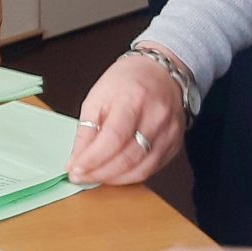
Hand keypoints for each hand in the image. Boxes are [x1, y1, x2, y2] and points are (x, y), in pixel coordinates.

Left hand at [67, 50, 186, 184]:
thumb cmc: (127, 81)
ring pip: (142, 169)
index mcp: (133, 98)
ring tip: (96, 177)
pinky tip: (115, 173)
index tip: (75, 171)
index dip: (93, 160)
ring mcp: (170, 131)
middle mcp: (156, 116)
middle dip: (100, 173)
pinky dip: (131, 176)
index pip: (113, 138)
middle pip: (128, 157)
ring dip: (115, 179)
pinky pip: (153, 169)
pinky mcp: (175, 144)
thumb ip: (86, 131)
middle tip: (81, 177)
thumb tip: (75, 161)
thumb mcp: (97, 97)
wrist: (160, 71)